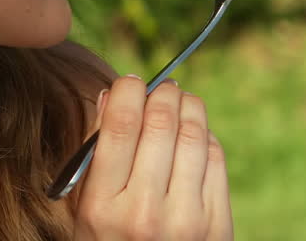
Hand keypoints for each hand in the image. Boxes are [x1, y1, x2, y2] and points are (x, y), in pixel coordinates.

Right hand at [73, 76, 232, 239]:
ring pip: (194, 135)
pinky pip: (215, 159)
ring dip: (189, 107)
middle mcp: (146, 213)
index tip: (131, 81)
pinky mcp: (217, 223)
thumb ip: (97, 155)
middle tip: (162, 88)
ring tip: (181, 101)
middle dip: (163, 93)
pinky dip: (206, 137)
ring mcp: (187, 219)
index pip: (121, 126)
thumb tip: (115, 95)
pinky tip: (195, 134)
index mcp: (103, 208)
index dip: (130, 90)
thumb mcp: (87, 212)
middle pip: (162, 123)